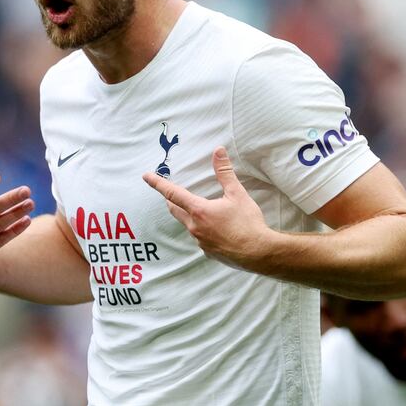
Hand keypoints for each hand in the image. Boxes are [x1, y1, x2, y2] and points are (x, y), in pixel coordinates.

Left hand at [142, 146, 271, 268]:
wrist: (260, 253)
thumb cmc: (248, 223)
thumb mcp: (237, 194)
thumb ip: (224, 172)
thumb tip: (218, 151)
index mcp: (198, 210)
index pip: (172, 193)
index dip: (158, 183)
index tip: (146, 176)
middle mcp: (194, 226)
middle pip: (175, 209)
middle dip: (171, 200)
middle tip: (170, 193)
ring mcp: (200, 241)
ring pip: (187, 224)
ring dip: (188, 215)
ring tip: (198, 209)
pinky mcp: (207, 252)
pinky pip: (199, 237)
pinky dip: (202, 229)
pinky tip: (215, 229)